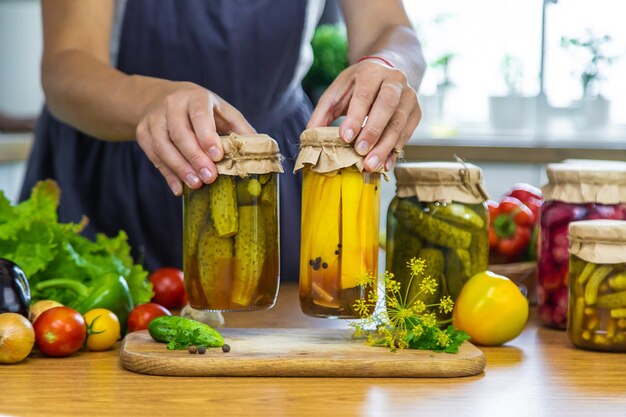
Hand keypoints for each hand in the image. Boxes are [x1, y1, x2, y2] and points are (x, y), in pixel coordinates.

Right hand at [136, 82, 254, 195]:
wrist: (162, 98)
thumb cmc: (202, 109)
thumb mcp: (223, 112)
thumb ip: (240, 129)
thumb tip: (263, 149)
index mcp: (196, 97)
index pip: (200, 115)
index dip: (207, 135)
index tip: (217, 155)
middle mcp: (172, 105)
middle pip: (180, 133)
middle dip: (195, 157)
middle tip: (209, 177)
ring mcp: (154, 119)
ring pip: (163, 145)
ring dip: (180, 167)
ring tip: (196, 184)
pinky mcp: (143, 133)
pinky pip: (154, 156)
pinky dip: (167, 174)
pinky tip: (179, 188)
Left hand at [308, 59, 420, 171]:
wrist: (389, 71)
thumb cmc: (358, 86)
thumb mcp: (338, 92)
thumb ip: (323, 112)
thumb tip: (309, 136)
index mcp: (371, 71)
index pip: (365, 94)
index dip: (355, 116)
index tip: (345, 137)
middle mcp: (394, 80)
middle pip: (387, 105)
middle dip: (373, 130)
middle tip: (360, 152)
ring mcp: (409, 96)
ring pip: (400, 122)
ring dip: (385, 146)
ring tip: (371, 165)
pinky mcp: (417, 111)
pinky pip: (408, 133)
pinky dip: (395, 151)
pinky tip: (384, 165)